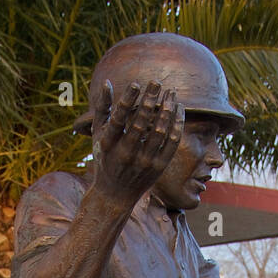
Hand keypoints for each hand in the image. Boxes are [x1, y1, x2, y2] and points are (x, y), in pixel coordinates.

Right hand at [91, 79, 183, 208]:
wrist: (115, 195)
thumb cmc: (105, 158)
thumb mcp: (98, 135)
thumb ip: (102, 109)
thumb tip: (107, 82)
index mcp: (108, 145)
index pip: (119, 119)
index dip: (128, 100)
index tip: (136, 83)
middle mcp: (126, 155)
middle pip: (140, 123)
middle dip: (149, 101)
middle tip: (156, 82)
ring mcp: (144, 162)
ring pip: (159, 131)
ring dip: (166, 109)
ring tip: (170, 92)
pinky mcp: (159, 168)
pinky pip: (172, 142)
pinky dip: (177, 124)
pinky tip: (179, 109)